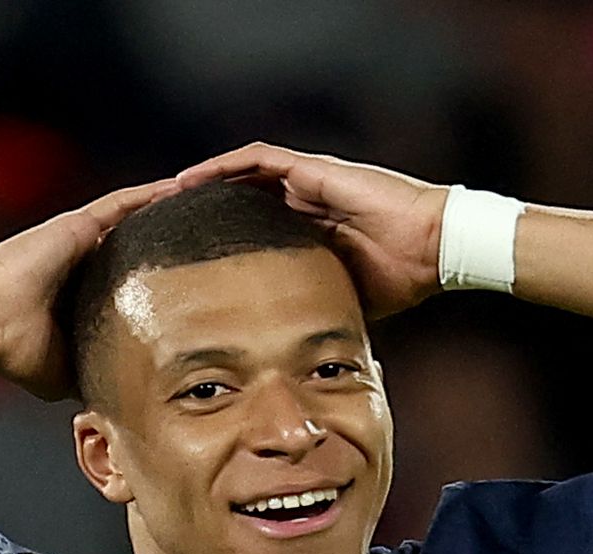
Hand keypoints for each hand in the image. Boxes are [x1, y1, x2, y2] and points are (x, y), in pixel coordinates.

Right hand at [0, 178, 180, 400]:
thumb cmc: (15, 350)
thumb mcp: (63, 374)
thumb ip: (93, 375)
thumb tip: (120, 400)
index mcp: (81, 295)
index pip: (129, 285)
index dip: (157, 284)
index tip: (193, 289)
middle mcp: (84, 264)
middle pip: (135, 249)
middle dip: (167, 244)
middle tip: (209, 243)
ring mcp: (81, 241)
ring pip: (132, 221)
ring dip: (164, 213)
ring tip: (202, 206)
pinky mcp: (78, 225)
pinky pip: (122, 203)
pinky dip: (150, 195)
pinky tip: (180, 188)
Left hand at [174, 144, 448, 317]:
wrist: (432, 249)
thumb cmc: (401, 278)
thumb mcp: (342, 298)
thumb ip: (315, 311)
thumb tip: (288, 355)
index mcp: (308, 231)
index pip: (250, 231)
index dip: (217, 242)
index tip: (184, 260)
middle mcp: (302, 201)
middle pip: (237, 198)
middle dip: (199, 211)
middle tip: (160, 227)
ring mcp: (306, 181)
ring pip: (239, 175)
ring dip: (201, 184)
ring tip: (162, 198)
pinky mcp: (311, 169)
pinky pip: (256, 159)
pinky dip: (222, 167)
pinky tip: (190, 179)